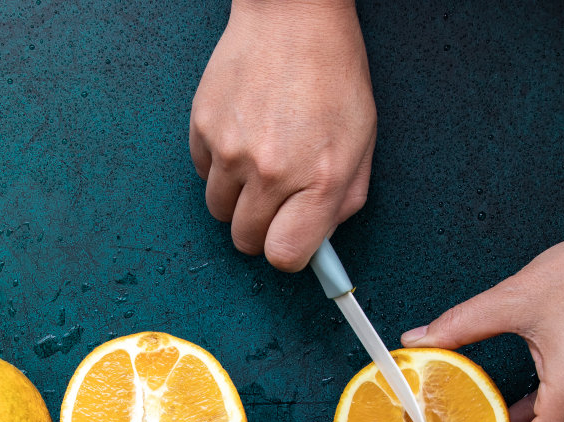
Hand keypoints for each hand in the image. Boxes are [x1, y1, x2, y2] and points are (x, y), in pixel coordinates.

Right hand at [189, 0, 376, 271]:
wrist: (293, 15)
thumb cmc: (333, 73)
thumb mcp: (360, 142)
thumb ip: (341, 200)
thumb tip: (318, 242)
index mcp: (319, 179)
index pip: (285, 256)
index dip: (288, 252)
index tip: (291, 241)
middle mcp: (272, 171)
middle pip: (247, 240)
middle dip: (262, 228)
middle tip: (277, 199)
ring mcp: (232, 151)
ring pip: (220, 211)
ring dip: (237, 198)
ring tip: (259, 161)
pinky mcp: (203, 129)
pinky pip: (204, 174)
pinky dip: (219, 165)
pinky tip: (242, 135)